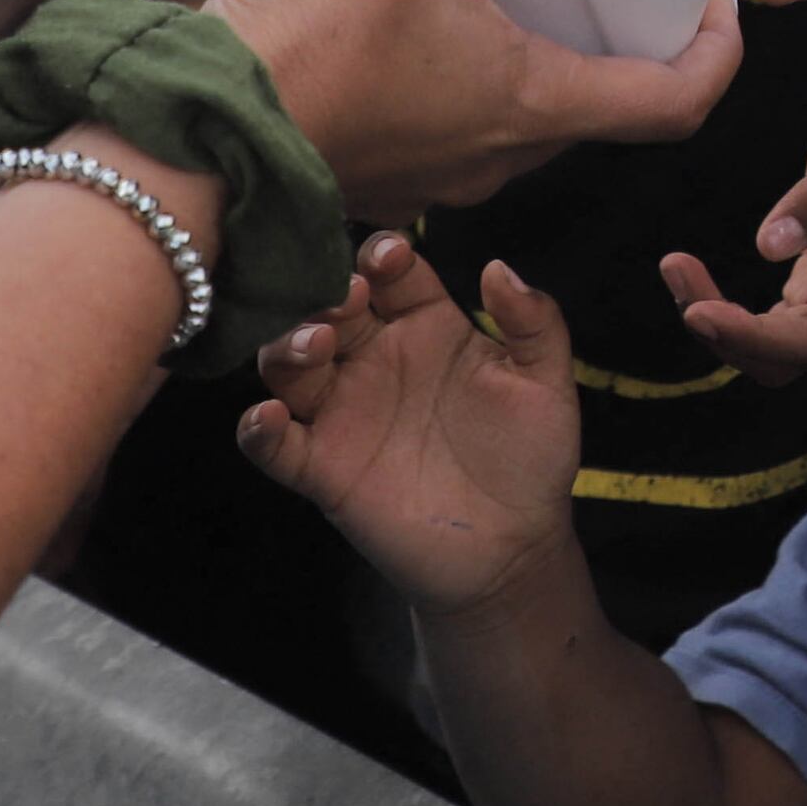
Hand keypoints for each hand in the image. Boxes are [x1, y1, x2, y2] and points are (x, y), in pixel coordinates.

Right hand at [213, 0, 741, 208]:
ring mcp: (429, 171)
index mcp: (532, 104)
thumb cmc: (310, 44)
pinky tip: (421, 6)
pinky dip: (455, 68)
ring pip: (514, 120)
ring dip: (530, 57)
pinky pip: (441, 120)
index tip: (719, 2)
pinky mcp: (370, 162)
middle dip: (619, 45)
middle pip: (595, 109)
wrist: (192, 135)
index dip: (715, 55)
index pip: (671, 102)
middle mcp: (494, 156)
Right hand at [235, 239, 578, 613]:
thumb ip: (534, 322)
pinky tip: (270, 418)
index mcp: (427, 326)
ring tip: (315, 346)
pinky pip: (273, 444)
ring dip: (288, 346)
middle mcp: (375, 359)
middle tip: (344, 298)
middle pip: (329, 308)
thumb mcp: (547, 384)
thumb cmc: (531, 458)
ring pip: (288, 364)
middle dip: (326, 292)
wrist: (513, 548)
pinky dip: (259, 428)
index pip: (392, 274)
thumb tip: (498, 267)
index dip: (384, 257)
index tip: (389, 257)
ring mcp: (343, 413)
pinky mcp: (322, 469)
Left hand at [662, 35, 806, 383]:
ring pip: (777, 341)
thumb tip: (769, 247)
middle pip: (791, 356)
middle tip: (679, 278)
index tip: (699, 312)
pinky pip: (773, 313)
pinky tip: (696, 273)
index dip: (754, 339)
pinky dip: (730, 306)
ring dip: (722, 324)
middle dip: (729, 337)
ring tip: (676, 270)